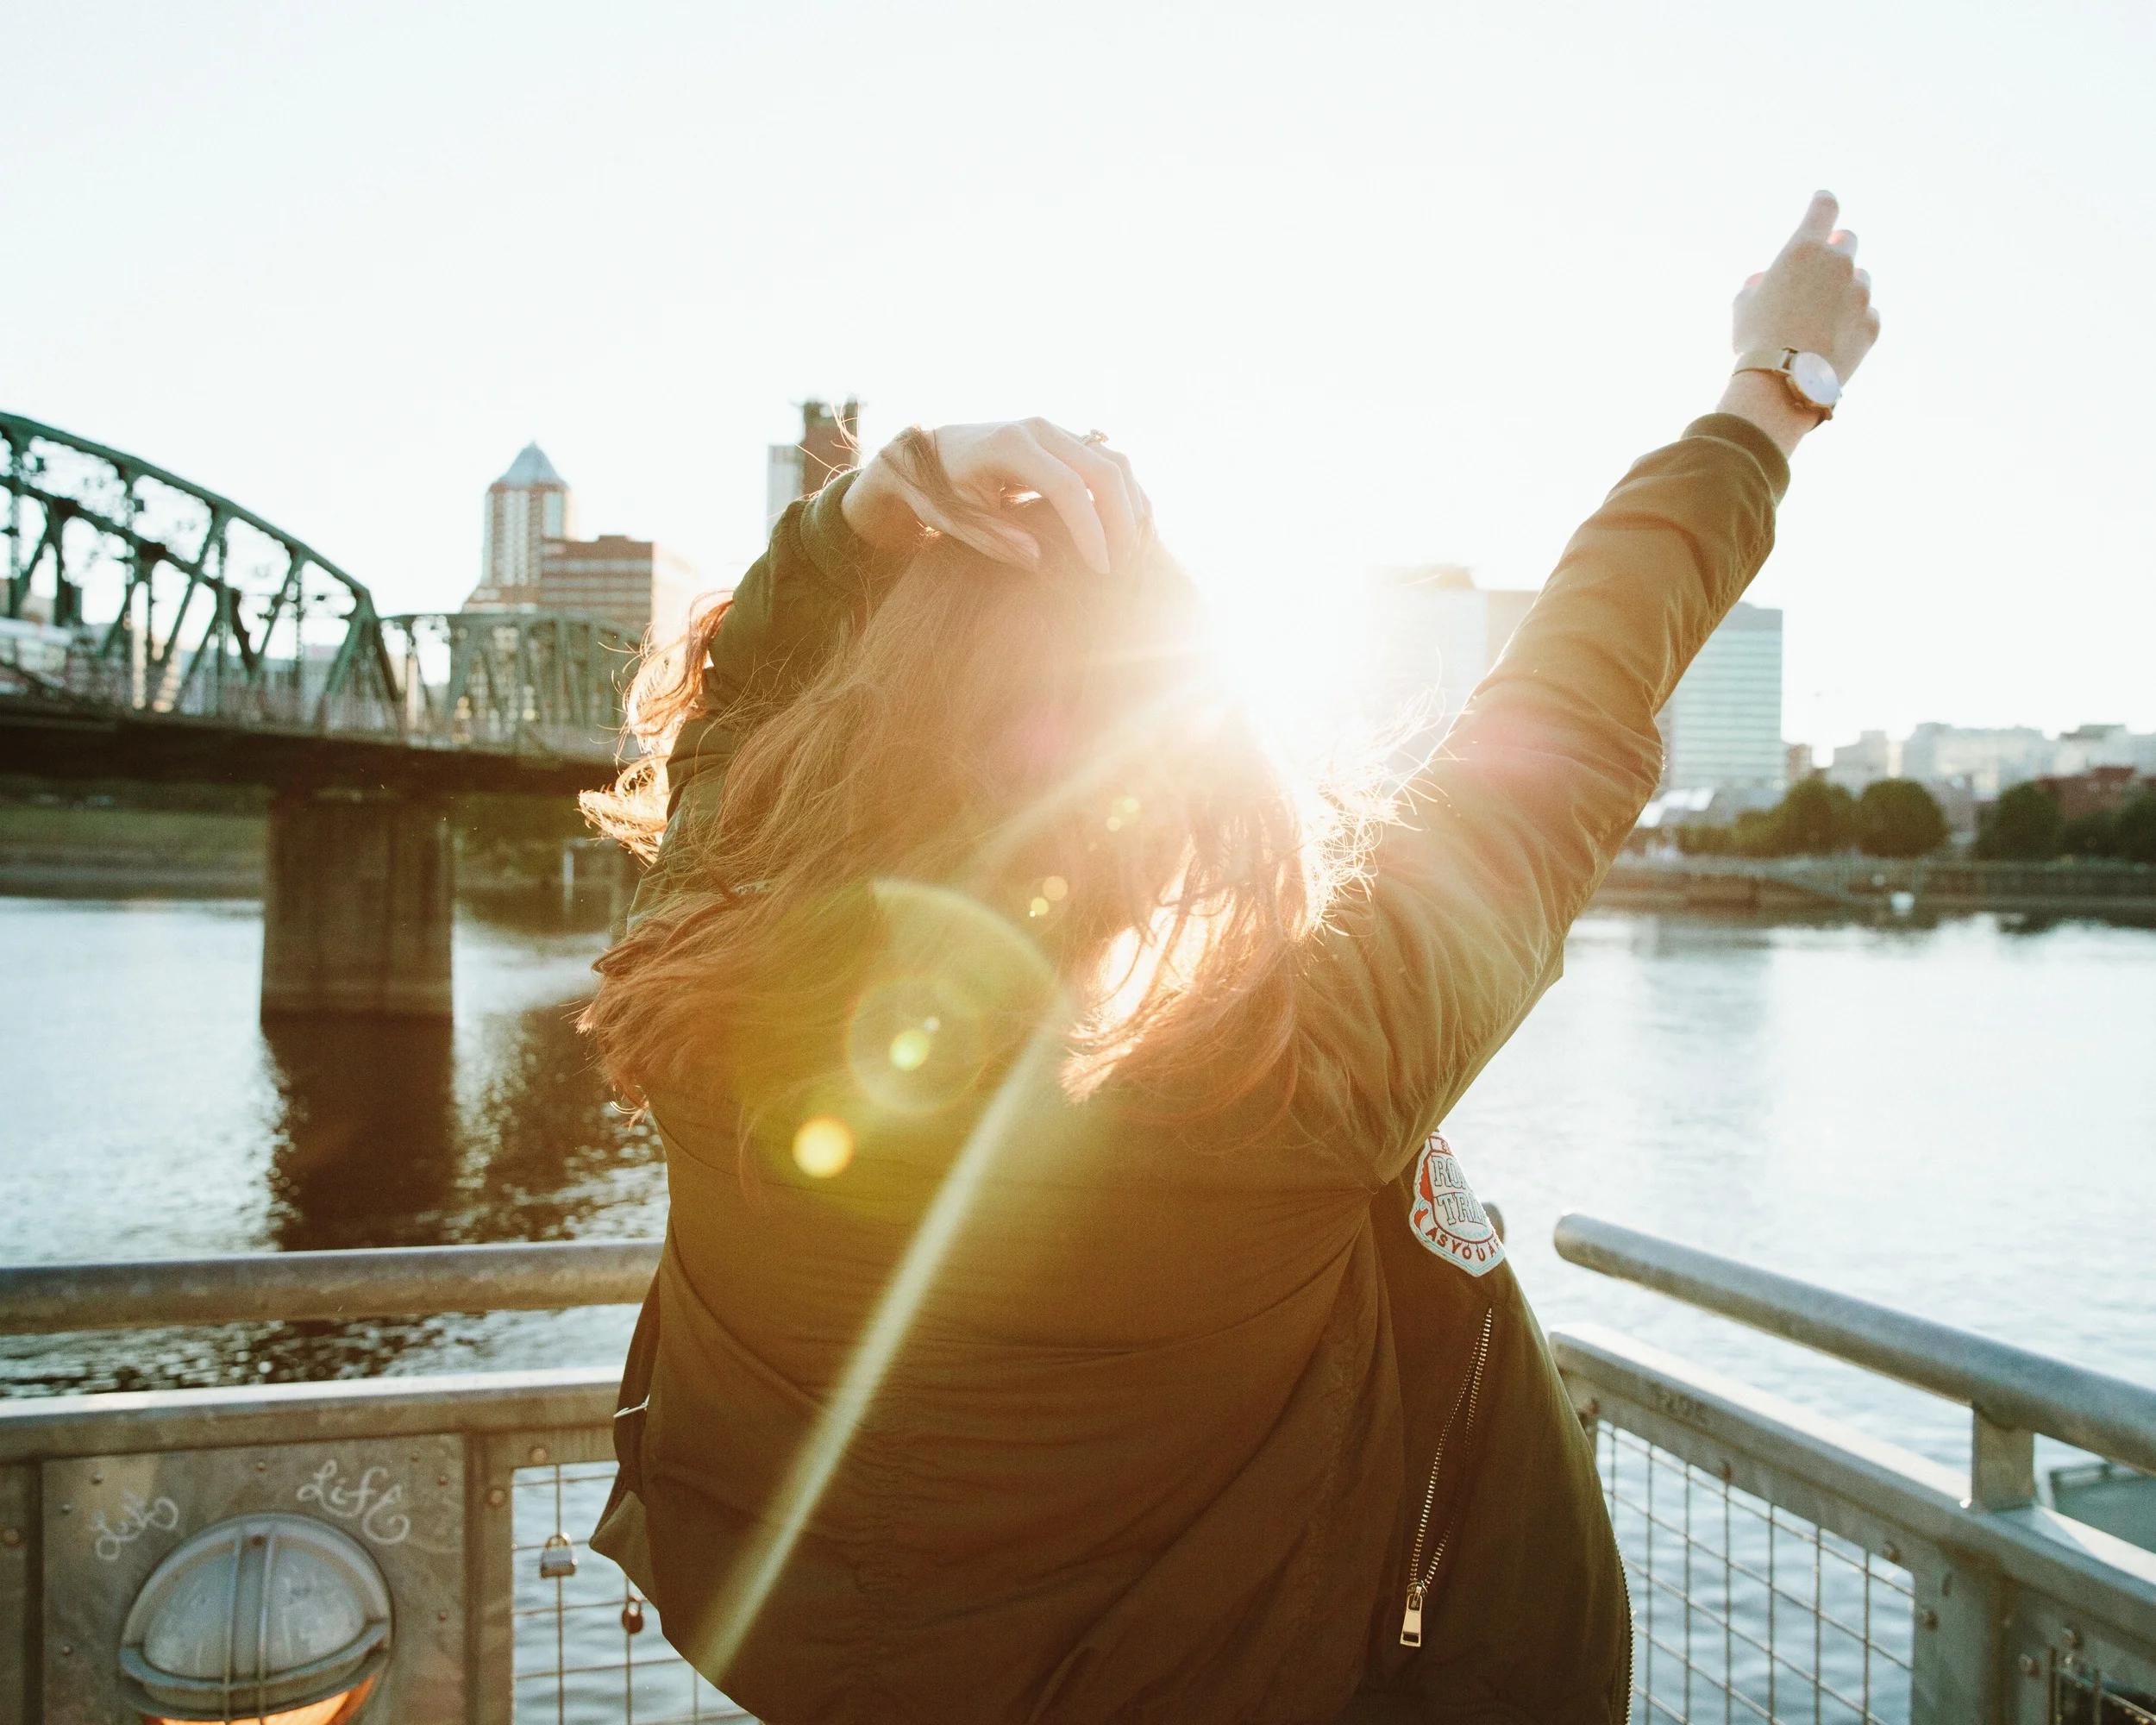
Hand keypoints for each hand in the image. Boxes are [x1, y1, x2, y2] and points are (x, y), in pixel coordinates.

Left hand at [842, 419, 1147, 574]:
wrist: (928, 451)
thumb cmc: (938, 490)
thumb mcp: (954, 519)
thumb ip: (995, 538)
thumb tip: (1039, 559)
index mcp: (1008, 446)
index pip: (1066, 487)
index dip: (1090, 530)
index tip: (1100, 569)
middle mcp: (1037, 429)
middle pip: (1102, 470)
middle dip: (1120, 521)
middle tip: (1121, 566)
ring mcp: (1054, 429)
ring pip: (1113, 460)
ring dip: (1129, 505)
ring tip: (1128, 550)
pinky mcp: (1063, 437)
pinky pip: (1107, 459)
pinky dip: (1124, 492)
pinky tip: (1124, 526)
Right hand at [1719, 191, 1881, 453]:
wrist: (1783, 383)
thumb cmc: (1756, 341)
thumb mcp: (1743, 307)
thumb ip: (1758, 284)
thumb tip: (1765, 280)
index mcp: (1804, 250)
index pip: (1824, 208)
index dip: (1823, 203)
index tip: (1823, 202)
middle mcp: (1838, 264)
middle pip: (1849, 241)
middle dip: (1836, 250)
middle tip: (1822, 269)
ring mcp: (1860, 294)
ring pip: (1860, 279)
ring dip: (1846, 289)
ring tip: (1822, 317)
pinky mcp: (1872, 324)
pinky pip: (1867, 313)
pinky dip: (1854, 321)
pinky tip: (1832, 339)